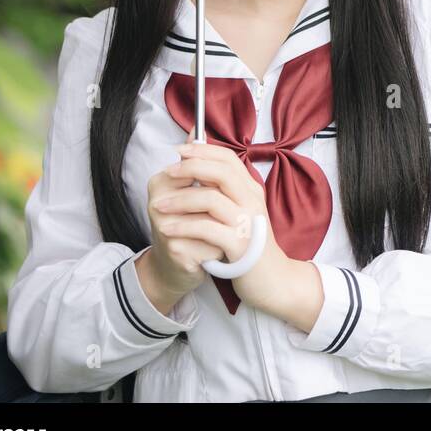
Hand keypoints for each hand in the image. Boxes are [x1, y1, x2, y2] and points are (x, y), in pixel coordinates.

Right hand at [143, 161, 225, 300]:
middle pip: (209, 194)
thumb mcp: (189, 190)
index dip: (219, 184)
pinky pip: (214, 241)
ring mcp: (165, 227)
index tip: (224, 194)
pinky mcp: (176, 250)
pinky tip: (214, 251)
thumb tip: (198, 131)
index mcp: (161, 182)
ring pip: (214, 218)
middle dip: (225, 207)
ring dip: (224, 228)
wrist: (173, 268)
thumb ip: (194, 160)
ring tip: (218, 234)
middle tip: (226, 215)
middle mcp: (158, 202)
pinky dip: (221, 247)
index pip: (200, 170)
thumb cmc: (185, 225)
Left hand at [156, 139, 289, 311]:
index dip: (204, 150)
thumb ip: (223, 191)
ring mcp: (247, 223)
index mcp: (251, 190)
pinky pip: (206, 229)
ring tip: (159, 206)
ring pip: (211, 199)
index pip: (229, 159)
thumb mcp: (239, 212)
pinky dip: (184, 226)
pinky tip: (168, 229)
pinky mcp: (240, 245)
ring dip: (180, 199)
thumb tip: (199, 165)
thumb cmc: (248, 244)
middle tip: (168, 171)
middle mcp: (252, 201)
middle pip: (222, 172)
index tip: (181, 150)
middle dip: (191, 167)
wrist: (270, 279)